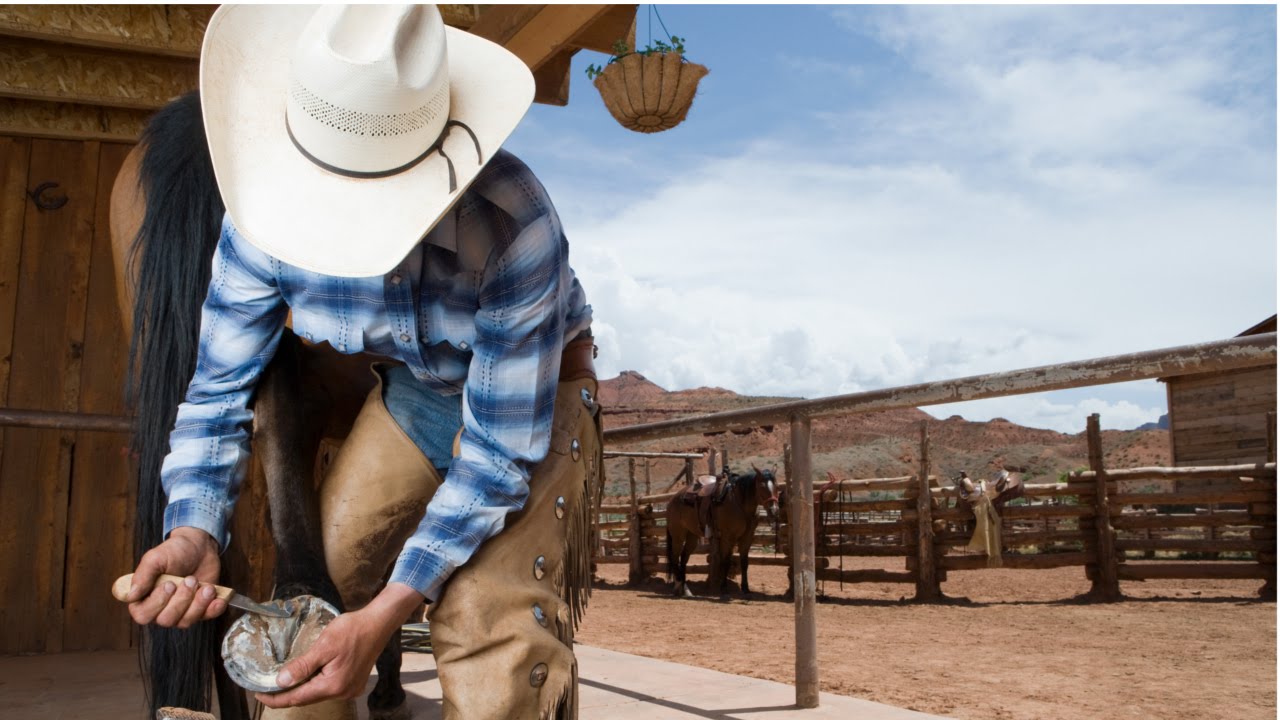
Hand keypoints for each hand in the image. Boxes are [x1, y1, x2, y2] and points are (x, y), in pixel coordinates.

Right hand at [125, 526, 225, 627]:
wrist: (200, 547)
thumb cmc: (175, 551)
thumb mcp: (155, 558)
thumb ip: (142, 575)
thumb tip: (131, 595)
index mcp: (144, 598)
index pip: (143, 615)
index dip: (157, 603)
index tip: (169, 584)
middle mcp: (160, 609)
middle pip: (166, 620)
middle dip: (182, 600)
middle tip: (190, 579)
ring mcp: (181, 611)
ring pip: (185, 622)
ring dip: (198, 603)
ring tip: (206, 586)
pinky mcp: (200, 610)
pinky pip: (206, 618)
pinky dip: (213, 610)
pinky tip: (218, 599)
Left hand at [257, 583, 422, 708]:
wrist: (378, 623)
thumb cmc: (352, 630)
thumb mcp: (324, 645)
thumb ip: (302, 666)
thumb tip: (280, 683)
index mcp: (333, 685)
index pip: (297, 698)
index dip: (275, 698)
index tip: (258, 693)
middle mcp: (342, 693)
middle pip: (307, 698)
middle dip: (286, 694)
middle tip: (266, 686)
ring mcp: (349, 690)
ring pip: (317, 694)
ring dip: (301, 688)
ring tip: (283, 680)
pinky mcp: (353, 683)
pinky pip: (328, 689)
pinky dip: (314, 684)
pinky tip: (308, 675)